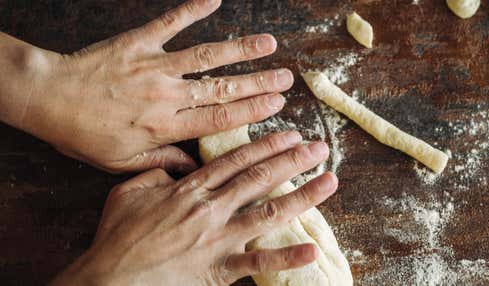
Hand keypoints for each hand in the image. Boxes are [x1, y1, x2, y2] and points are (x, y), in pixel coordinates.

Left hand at [0, 0, 293, 172]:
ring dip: (240, 49)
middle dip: (259, 82)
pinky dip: (192, 9)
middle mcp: (166, 94)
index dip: (253, 111)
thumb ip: (162, 162)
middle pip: (222, 88)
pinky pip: (170, 23)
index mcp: (165, 126)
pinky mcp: (138, 43)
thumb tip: (194, 168)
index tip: (277, 105)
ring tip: (269, 43)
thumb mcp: (121, 161)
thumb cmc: (83, 134)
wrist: (48, 98)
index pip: (219, 118)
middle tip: (286, 78)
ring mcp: (154, 66)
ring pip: (205, 56)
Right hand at [50, 131, 336, 285]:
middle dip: (293, 161)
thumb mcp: (128, 192)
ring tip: (330, 182)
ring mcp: (218, 238)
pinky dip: (286, 257)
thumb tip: (176, 166)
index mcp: (191, 189)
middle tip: (320, 148)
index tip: (290, 134)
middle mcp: (211, 208)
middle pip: (260, 179)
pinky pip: (257, 261)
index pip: (236, 160)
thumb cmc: (118, 237)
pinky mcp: (219, 268)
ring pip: (268, 213)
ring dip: (303, 196)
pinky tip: (311, 251)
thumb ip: (156, 173)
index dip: (266, 145)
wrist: (110, 278)